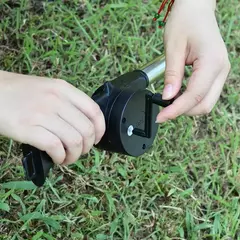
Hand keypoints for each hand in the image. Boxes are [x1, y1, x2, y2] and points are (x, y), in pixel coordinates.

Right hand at [0, 71, 104, 164]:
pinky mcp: (27, 128)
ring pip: (74, 141)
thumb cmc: (21, 93)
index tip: (96, 139)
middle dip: (87, 147)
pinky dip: (60, 157)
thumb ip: (68, 103)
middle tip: (79, 152)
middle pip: (87, 130)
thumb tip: (85, 127)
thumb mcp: (49, 89)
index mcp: (64, 89)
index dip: (100, 129)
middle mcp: (56, 100)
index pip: (94, 111)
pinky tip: (57, 159)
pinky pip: (55, 147)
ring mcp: (42, 113)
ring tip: (67, 158)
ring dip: (74, 156)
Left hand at [156, 0, 230, 122]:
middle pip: (204, 105)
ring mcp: (221, 72)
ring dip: (187, 107)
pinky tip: (177, 95)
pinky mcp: (216, 73)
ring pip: (206, 102)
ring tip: (168, 102)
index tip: (161, 117)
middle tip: (163, 110)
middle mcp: (221, 70)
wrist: (196, 9)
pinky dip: (191, 100)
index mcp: (212, 62)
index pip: (194, 96)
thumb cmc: (185, 21)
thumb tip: (167, 97)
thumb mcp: (173, 47)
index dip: (176, 110)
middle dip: (183, 111)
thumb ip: (172, 75)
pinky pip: (205, 94)